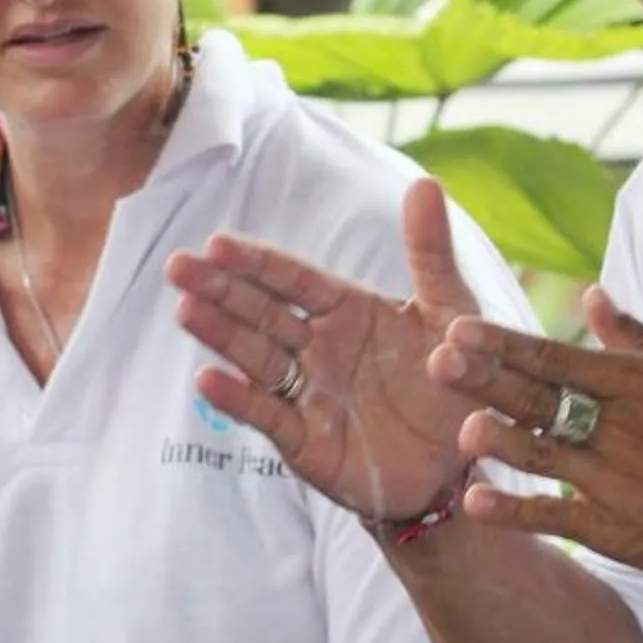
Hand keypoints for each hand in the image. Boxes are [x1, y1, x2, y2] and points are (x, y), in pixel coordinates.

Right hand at [169, 177, 478, 523]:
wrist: (464, 460)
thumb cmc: (457, 381)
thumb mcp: (450, 313)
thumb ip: (431, 253)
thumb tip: (424, 182)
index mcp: (347, 310)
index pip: (294, 280)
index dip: (257, 262)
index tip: (218, 243)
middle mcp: (319, 347)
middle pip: (262, 312)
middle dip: (220, 289)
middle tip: (178, 266)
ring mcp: (308, 394)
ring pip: (256, 357)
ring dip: (220, 335)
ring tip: (185, 310)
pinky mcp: (307, 442)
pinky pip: (268, 416)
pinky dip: (238, 400)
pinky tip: (207, 381)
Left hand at [436, 288, 642, 585]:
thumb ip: (638, 336)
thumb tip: (591, 294)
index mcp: (641, 385)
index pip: (559, 359)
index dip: (505, 344)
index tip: (459, 328)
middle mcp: (625, 430)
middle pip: (543, 400)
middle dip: (486, 380)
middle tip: (436, 361)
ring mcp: (619, 483)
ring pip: (545, 456)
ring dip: (498, 441)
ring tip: (455, 427)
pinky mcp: (618, 531)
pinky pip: (558, 517)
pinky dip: (517, 510)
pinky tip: (476, 501)